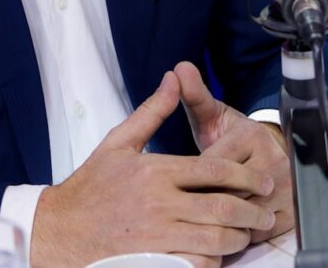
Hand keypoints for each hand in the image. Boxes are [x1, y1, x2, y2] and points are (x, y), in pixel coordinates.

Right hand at [31, 71, 275, 267]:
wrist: (62, 228)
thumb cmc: (91, 185)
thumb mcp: (119, 141)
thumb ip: (152, 111)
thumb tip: (174, 78)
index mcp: (157, 170)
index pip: (215, 170)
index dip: (246, 176)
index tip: (262, 180)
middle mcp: (161, 202)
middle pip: (223, 206)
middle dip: (252, 210)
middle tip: (265, 213)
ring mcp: (158, 234)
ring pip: (216, 238)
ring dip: (238, 237)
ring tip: (248, 233)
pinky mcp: (155, 260)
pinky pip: (198, 262)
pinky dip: (215, 259)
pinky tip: (220, 253)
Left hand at [174, 61, 292, 242]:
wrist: (265, 154)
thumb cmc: (232, 138)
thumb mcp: (211, 116)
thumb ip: (194, 95)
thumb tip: (179, 68)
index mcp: (252, 134)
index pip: (213, 165)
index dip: (193, 176)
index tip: (182, 180)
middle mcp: (274, 159)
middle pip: (229, 191)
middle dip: (207, 198)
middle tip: (190, 200)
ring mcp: (287, 187)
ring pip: (244, 214)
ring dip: (223, 219)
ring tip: (206, 214)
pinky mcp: (293, 211)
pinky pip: (260, 230)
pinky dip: (241, 231)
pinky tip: (227, 224)